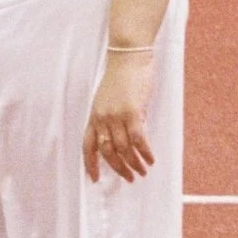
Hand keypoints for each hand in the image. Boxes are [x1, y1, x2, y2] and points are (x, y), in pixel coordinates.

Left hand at [84, 49, 157, 181]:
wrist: (128, 59)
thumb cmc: (121, 78)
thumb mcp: (108, 101)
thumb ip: (110, 119)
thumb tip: (122, 141)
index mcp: (94, 116)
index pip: (87, 145)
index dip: (90, 164)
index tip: (94, 179)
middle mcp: (102, 118)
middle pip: (107, 151)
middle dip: (118, 168)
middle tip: (130, 178)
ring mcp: (116, 115)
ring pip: (123, 148)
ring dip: (134, 163)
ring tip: (143, 171)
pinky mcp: (132, 112)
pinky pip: (138, 139)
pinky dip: (145, 152)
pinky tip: (151, 159)